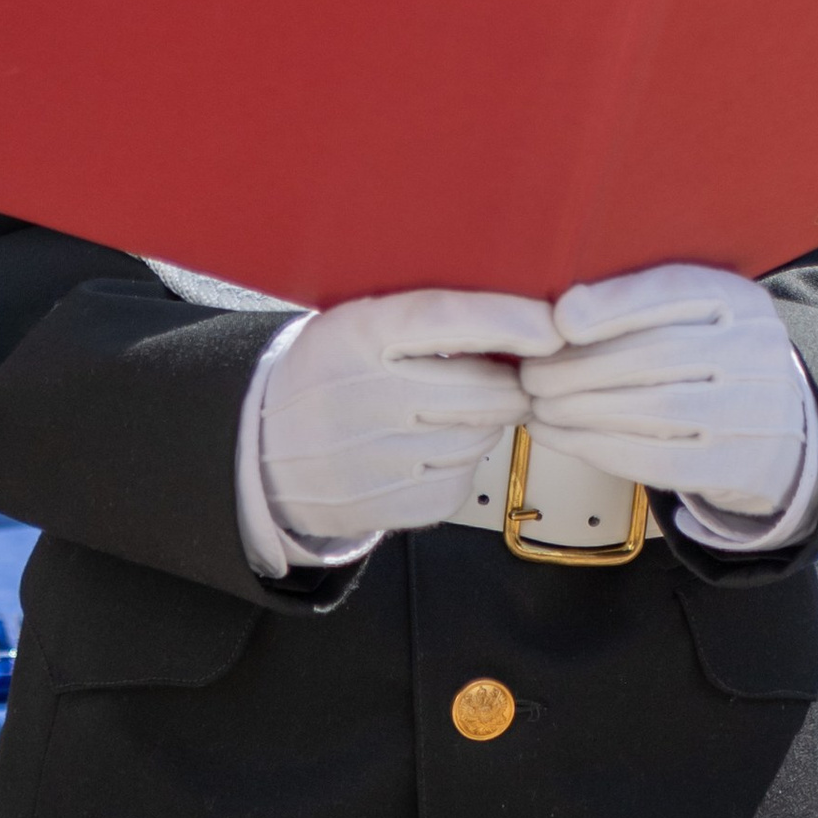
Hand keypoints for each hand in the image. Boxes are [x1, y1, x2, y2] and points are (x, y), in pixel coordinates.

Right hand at [258, 288, 554, 546]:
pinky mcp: (395, 506)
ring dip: (486, 420)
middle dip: (513, 380)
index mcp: (357, 335)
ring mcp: (380, 459)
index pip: (447, 320)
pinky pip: (463, 479)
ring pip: (482, 436)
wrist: (264, 452)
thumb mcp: (355, 324)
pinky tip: (431, 446)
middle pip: (485, 389)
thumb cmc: (328, 374)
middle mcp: (368, 398)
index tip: (554, 324)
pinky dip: (461, 462)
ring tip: (452, 407)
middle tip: (508, 371)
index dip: (509, 320)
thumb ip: (420, 316)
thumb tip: (519, 311)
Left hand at [520, 264, 810, 517]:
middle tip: (532, 371)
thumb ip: (644, 305)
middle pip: (659, 355)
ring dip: (581, 408)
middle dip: (582, 365)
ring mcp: (752, 413)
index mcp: (741, 300)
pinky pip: (656, 458)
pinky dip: (595, 447)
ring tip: (538, 402)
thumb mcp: (700, 316)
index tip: (560, 319)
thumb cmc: (714, 361)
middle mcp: (756, 351)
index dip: (615, 306)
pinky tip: (556, 434)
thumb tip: (560, 310)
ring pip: (655, 410)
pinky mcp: (734, 466)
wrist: (779, 432)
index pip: (677, 292)